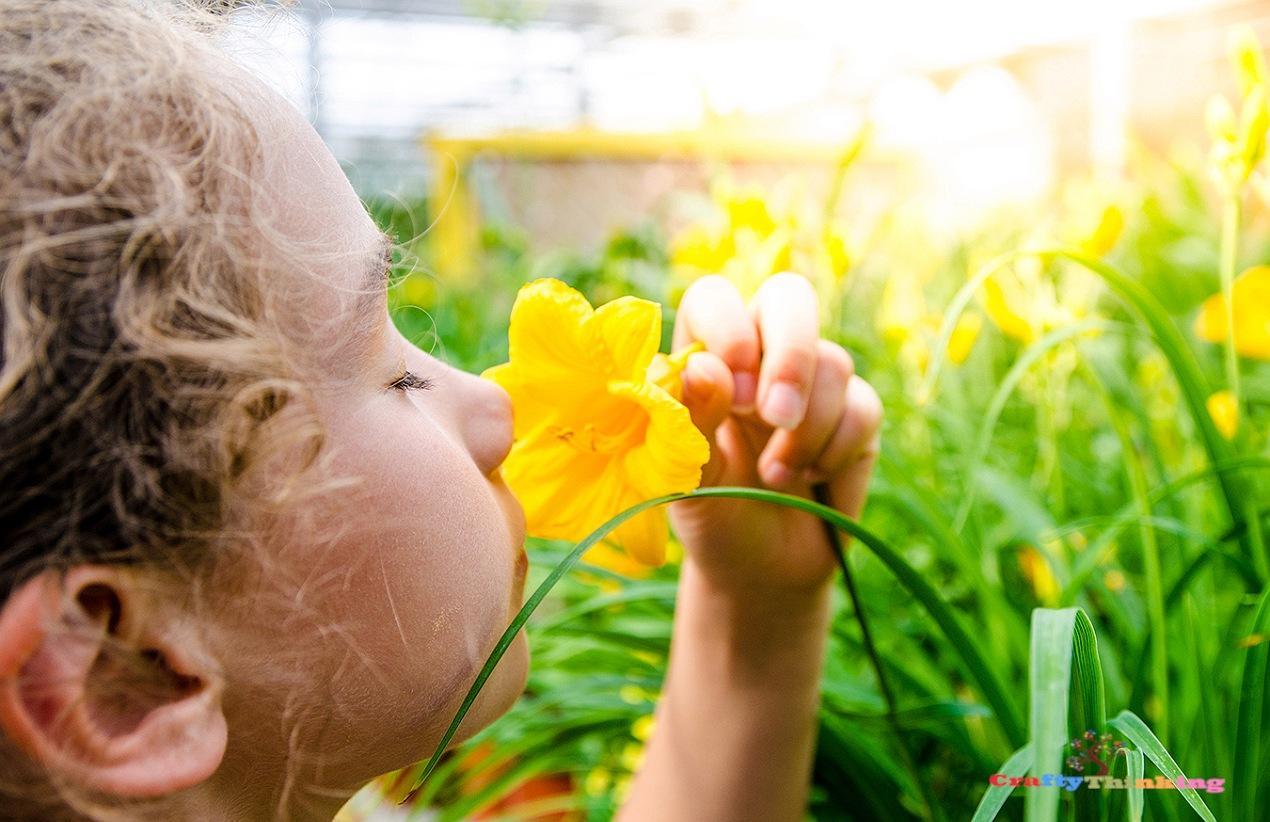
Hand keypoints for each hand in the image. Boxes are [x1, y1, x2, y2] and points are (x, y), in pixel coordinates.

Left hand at [669, 273, 882, 598]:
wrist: (761, 571)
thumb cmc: (712, 515)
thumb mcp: (689, 481)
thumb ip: (692, 423)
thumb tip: (705, 367)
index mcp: (705, 355)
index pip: (715, 298)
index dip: (728, 327)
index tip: (729, 388)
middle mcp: (760, 355)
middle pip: (790, 298)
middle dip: (790, 354)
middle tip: (774, 416)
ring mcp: (813, 381)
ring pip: (832, 362)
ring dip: (806, 428)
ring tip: (774, 476)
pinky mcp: (856, 414)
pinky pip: (863, 407)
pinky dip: (835, 448)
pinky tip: (810, 480)